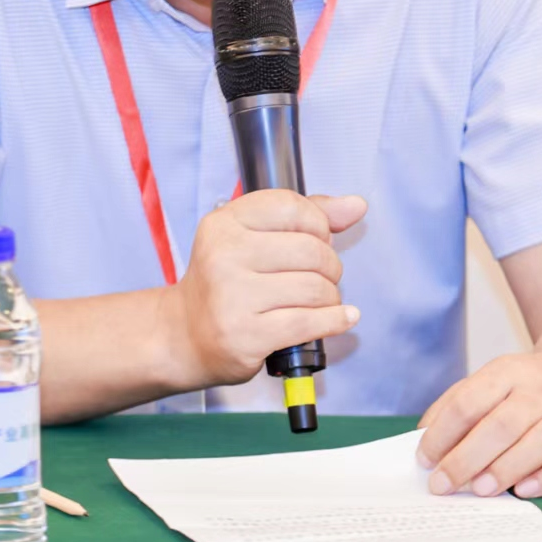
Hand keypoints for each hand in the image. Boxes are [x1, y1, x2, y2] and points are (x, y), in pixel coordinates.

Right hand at [164, 190, 365, 388]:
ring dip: (331, 297)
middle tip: (321, 278)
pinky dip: (335, 320)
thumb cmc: (226, 283)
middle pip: (310, 250)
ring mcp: (232, 297)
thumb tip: (356, 205)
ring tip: (321, 301)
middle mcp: (223, 256)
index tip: (317, 240)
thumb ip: (305, 216)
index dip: (318, 224)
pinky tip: (342, 318)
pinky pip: (309, 322)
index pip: (292, 207)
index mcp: (224, 223)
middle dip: (330, 266)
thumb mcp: (252, 237)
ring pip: (314, 288)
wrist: (185, 335)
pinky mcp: (245, 335)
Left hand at [416, 350, 541, 498]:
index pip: (469, 402)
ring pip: (538, 442)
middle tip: (442, 484)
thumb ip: (457, 404)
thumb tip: (424, 438)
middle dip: (467, 458)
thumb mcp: (492, 381)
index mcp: (509, 373)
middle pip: (501, 425)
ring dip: (505, 469)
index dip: (443, 434)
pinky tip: (523, 491)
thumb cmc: (530, 390)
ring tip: (478, 490)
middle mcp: (541, 393)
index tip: (424, 460)